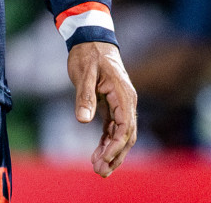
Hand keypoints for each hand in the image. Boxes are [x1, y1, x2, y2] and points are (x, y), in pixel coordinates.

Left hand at [67, 40, 137, 176]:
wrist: (91, 38)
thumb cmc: (87, 53)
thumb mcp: (84, 73)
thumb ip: (84, 96)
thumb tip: (83, 120)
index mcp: (124, 94)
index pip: (125, 127)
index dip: (115, 146)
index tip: (104, 160)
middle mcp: (127, 101)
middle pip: (126, 136)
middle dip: (115, 155)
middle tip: (100, 171)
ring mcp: (121, 103)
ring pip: (120, 134)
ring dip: (111, 152)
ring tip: (98, 168)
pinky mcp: (112, 104)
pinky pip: (113, 128)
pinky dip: (107, 141)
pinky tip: (99, 153)